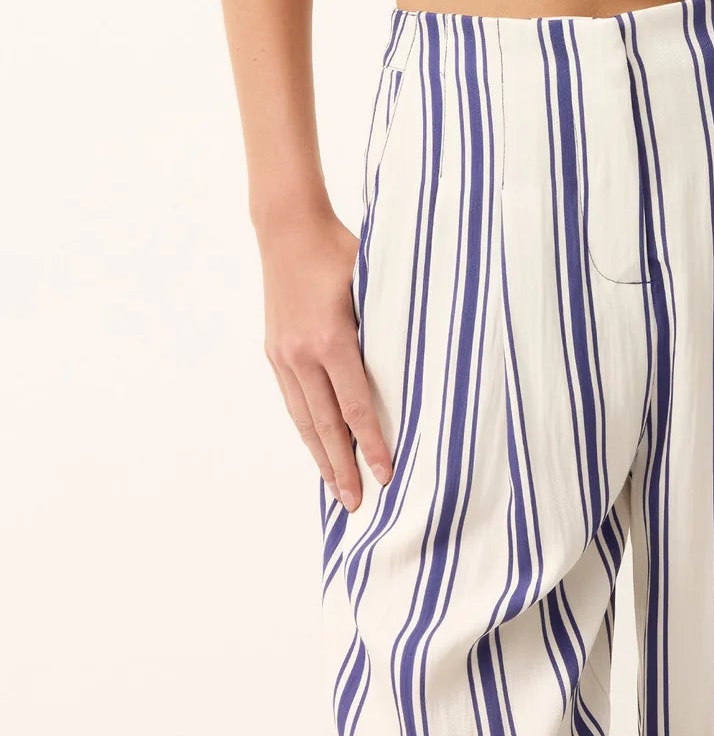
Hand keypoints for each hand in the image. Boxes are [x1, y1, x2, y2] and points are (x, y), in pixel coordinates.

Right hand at [257, 206, 393, 511]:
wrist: (289, 230)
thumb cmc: (340, 251)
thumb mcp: (373, 283)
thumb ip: (387, 325)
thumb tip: (416, 365)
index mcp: (332, 338)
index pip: (356, 405)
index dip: (372, 443)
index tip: (387, 474)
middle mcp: (303, 354)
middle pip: (326, 424)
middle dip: (343, 467)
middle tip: (358, 504)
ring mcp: (284, 355)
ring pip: (305, 419)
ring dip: (321, 457)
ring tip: (337, 489)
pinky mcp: (275, 351)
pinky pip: (293, 400)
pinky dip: (307, 428)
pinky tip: (318, 446)